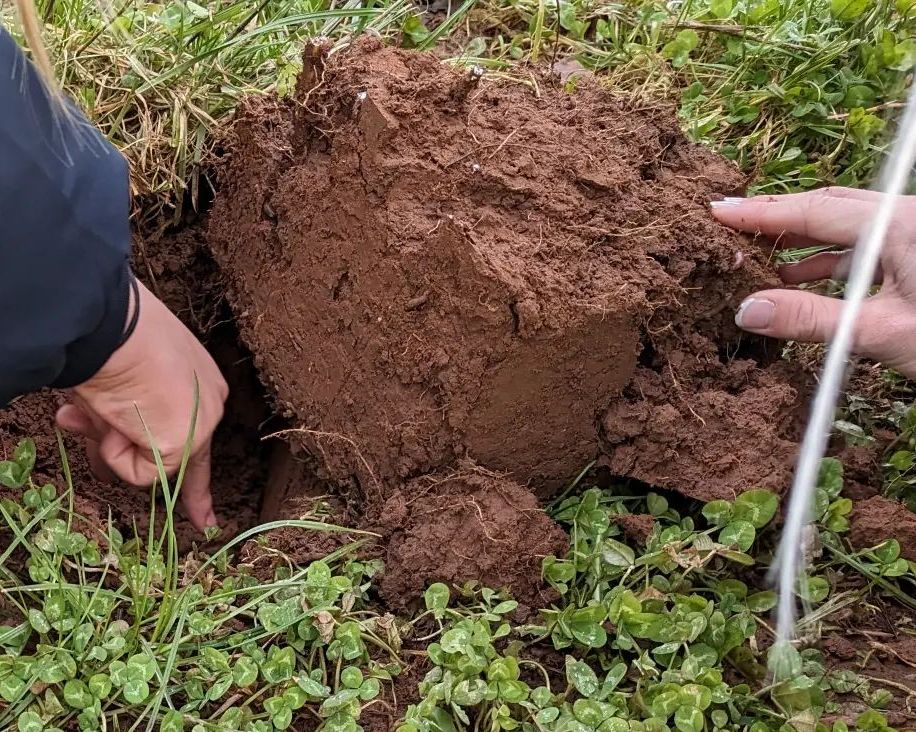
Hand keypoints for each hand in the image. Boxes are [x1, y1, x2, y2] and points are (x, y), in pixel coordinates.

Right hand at [56, 280, 227, 530]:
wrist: (112, 325)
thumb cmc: (113, 335)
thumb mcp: (117, 379)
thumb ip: (110, 412)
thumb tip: (74, 423)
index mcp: (200, 384)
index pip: (199, 440)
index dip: (195, 486)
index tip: (207, 523)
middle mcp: (211, 405)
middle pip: (178, 464)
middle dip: (125, 457)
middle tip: (111, 430)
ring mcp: (203, 427)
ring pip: (146, 466)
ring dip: (110, 441)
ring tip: (106, 403)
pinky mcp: (186, 445)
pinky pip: (138, 472)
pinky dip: (114, 452)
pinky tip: (117, 419)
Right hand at [712, 187, 915, 377]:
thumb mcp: (879, 331)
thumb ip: (811, 318)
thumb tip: (747, 311)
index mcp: (897, 224)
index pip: (814, 210)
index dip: (762, 213)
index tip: (718, 213)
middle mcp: (904, 217)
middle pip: (827, 207)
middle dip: (775, 217)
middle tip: (730, 224)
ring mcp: (910, 234)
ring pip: (845, 226)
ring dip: (799, 241)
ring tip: (756, 255)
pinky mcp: (915, 254)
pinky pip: (863, 246)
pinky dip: (826, 260)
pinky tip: (798, 279)